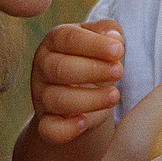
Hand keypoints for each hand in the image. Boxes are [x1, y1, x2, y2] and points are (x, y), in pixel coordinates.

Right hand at [29, 19, 122, 143]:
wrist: (82, 91)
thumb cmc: (93, 58)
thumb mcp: (101, 39)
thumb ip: (108, 30)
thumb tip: (114, 37)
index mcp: (54, 41)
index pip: (67, 38)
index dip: (93, 45)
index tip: (119, 50)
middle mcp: (42, 66)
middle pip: (60, 68)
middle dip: (93, 70)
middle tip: (119, 72)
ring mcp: (42, 95)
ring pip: (58, 99)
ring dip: (90, 99)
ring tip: (115, 95)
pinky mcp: (46, 121)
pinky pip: (49, 129)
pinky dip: (65, 130)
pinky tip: (84, 123)